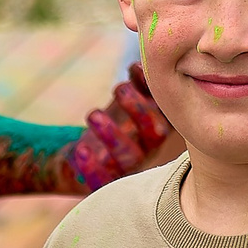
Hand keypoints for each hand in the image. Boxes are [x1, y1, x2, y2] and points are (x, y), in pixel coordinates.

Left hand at [58, 64, 171, 190]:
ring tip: (93, 114)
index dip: (156, 92)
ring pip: (129, 156)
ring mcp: (127, 167)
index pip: (166, 111)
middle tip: (119, 88)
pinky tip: (80, 149)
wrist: (81, 157)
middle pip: (155, 133)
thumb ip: (136, 85)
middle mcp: (146, 148)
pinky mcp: (104, 182)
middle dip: (139, 108)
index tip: (135, 69)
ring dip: (113, 133)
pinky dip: (92, 166)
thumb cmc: (111, 124)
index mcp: (154, 127)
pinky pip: (102, 180)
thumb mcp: (124, 103)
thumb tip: (141, 65)